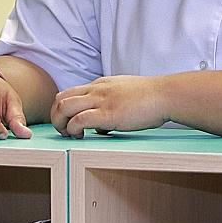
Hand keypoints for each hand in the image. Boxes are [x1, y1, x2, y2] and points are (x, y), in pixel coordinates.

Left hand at [51, 75, 169, 137]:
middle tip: (65, 131)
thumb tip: (99, 127)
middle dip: (56, 117)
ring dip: (61, 124)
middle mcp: (96, 90)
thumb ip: (109, 106)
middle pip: (60, 98)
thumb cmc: (150, 98)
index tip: (69, 123)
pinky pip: (79, 120)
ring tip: (71, 136)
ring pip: (64, 107)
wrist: (165, 95)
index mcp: (100, 85)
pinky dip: (74, 130)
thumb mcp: (124, 95)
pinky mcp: (108, 114)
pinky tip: (81, 137)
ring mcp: (101, 101)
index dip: (63, 110)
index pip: (69, 93)